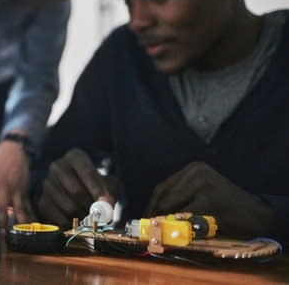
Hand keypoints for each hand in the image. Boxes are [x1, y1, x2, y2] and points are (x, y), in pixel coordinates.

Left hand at [0, 139, 34, 227]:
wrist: (14, 150)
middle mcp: (1, 187)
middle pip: (0, 209)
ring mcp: (14, 189)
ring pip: (15, 210)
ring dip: (14, 224)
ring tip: (13, 237)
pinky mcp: (24, 190)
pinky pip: (26, 207)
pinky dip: (28, 217)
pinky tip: (29, 227)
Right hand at [37, 148, 116, 228]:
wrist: (78, 198)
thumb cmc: (95, 189)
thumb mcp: (106, 185)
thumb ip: (109, 193)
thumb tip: (107, 203)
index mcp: (74, 157)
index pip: (85, 170)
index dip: (96, 187)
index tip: (107, 202)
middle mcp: (58, 166)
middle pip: (75, 189)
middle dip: (90, 206)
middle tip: (101, 217)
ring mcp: (47, 184)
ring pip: (68, 206)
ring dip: (83, 218)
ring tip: (91, 221)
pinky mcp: (42, 202)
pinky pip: (58, 218)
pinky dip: (71, 225)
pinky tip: (78, 224)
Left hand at [145, 162, 273, 237]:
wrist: (256, 214)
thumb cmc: (226, 207)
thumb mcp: (202, 193)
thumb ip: (181, 197)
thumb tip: (154, 212)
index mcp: (193, 168)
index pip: (163, 186)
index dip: (151, 204)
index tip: (144, 217)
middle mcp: (196, 171)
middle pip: (164, 194)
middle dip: (154, 213)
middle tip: (148, 227)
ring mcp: (202, 184)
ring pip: (171, 205)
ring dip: (163, 220)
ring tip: (158, 230)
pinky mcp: (208, 199)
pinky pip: (185, 215)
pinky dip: (178, 225)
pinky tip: (175, 232)